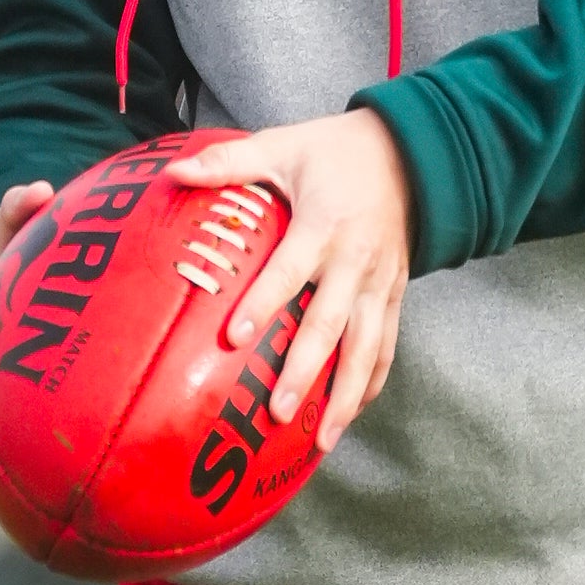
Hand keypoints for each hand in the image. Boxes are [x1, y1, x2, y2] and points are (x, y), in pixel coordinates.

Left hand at [168, 113, 411, 454]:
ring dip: (344, 396)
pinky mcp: (395, 296)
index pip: (290, 271)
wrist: (411, 153)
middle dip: (305, 371)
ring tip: (322, 439)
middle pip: (329, 325)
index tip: (235, 338)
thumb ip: (228, 162)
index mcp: (323, 225)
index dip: (263, 304)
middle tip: (277, 411)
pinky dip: (371, 384)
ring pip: (365, 348)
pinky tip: (351, 416)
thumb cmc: (335, 151)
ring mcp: (381, 284)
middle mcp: (356, 261)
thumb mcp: (282, 145)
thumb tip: (173, 174)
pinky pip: (386, 347)